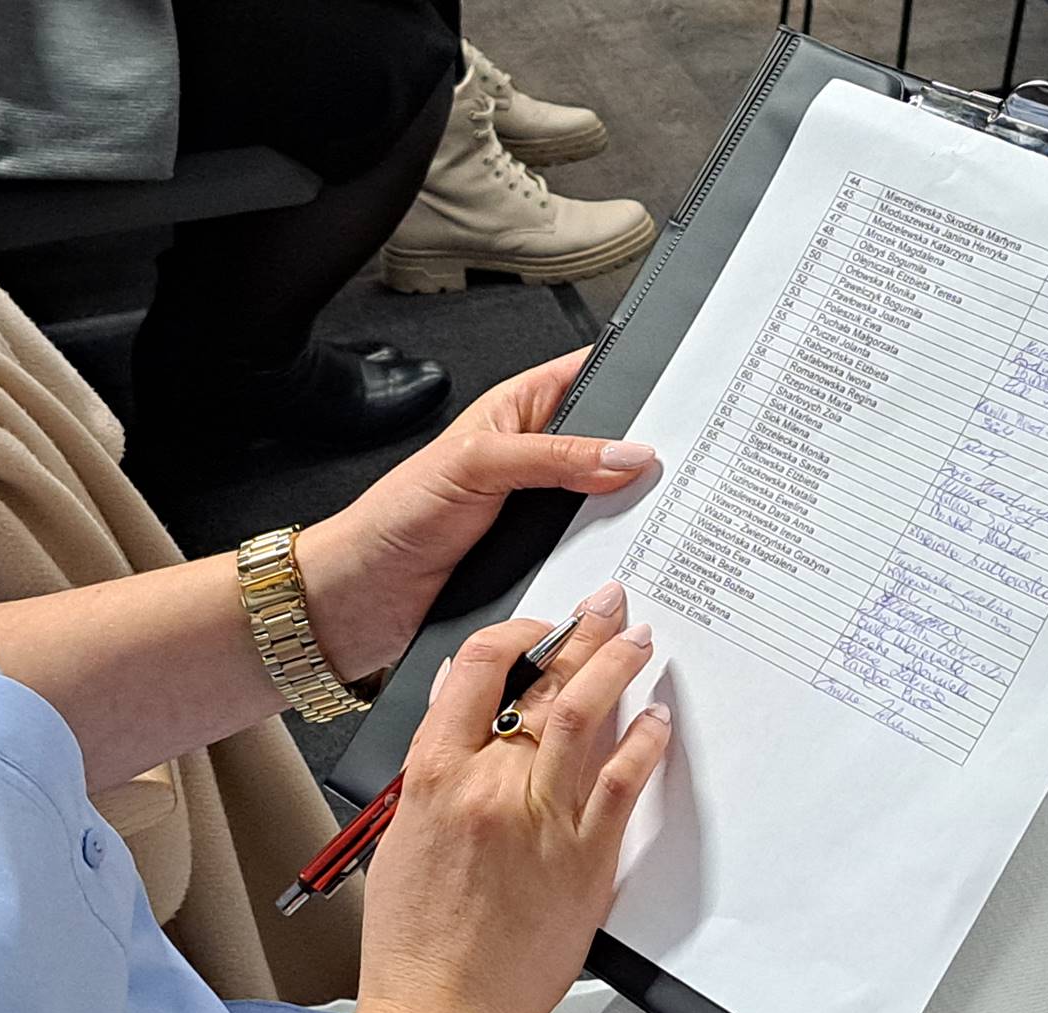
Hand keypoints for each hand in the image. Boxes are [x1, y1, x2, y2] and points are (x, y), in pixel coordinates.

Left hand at [297, 349, 655, 680]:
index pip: (594, 378)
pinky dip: (612, 562)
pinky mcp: (547, 561)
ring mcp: (545, 513)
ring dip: (632, 518)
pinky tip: (630, 564)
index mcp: (520, 411)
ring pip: (612, 507)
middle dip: (645, 459)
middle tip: (683, 467)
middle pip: (615, 450)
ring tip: (662, 517)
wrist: (364, 599)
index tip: (682, 397)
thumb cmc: (397, 518)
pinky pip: (595, 556)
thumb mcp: (476, 464)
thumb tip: (624, 454)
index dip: (638, 383)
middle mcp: (539, 461)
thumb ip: (553, 455)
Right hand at [351, 581, 669, 1012]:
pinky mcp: (587, 858)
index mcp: (436, 776)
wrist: (442, 1012)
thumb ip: (438, 766)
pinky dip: (645, 742)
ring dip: (618, 667)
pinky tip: (656, 719)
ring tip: (637, 641)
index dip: (516, 633)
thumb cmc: (415, 938)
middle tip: (607, 606)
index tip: (537, 627)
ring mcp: (544, 820)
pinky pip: (624, 782)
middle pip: (543, 684)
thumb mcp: (402, 832)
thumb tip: (464, 705)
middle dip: (580, 633)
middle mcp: (491, 788)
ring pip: (588, 717)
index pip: (478, 669)